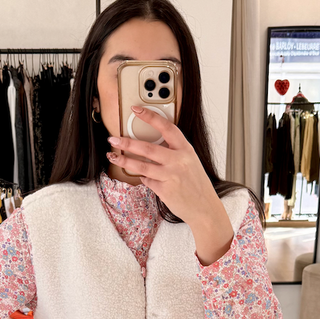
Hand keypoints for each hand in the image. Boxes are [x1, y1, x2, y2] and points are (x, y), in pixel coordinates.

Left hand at [109, 107, 232, 256]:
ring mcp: (171, 176)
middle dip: (127, 143)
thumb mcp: (190, 163)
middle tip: (113, 139)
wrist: (205, 209)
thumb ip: (174, 153)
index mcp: (186, 150)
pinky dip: (144, 178)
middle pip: (148, 148)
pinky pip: (147, 180)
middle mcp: (179, 161)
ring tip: (113, 157)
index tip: (137, 109)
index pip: (167, 128)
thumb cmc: (197, 185)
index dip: (151, 117)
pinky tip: (144, 177)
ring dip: (124, 160)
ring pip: (141, 166)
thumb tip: (151, 147)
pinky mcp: (165, 190)